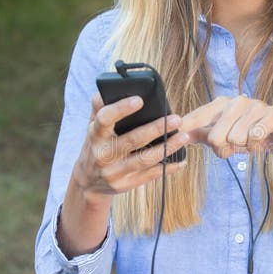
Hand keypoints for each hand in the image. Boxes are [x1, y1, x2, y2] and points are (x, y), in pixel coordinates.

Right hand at [73, 93, 187, 198]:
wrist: (88, 182)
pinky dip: (168, 168)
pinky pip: (150, 176)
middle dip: (156, 129)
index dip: (121, 109)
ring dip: (167, 148)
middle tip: (176, 119)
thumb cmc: (96, 147)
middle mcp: (104, 154)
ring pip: (145, 159)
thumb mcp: (92, 128)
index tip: (139, 100)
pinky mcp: (126, 184)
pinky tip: (181, 160)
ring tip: (184, 136)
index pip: (105, 119)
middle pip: (133, 140)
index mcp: (95, 136)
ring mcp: (115, 172)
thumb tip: (108, 89)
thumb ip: (100, 108)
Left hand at [181, 94, 272, 161]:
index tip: (174, 133)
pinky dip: (255, 146)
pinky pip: (255, 137)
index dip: (186, 128)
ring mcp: (256, 105)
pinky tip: (260, 141)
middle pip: (215, 136)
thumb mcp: (222, 136)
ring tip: (249, 141)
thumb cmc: (248, 136)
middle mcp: (237, 101)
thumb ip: (200, 134)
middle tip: (233, 146)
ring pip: (235, 138)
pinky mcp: (272, 114)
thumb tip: (177, 134)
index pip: (198, 117)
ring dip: (242, 148)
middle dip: (223, 149)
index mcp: (222, 104)